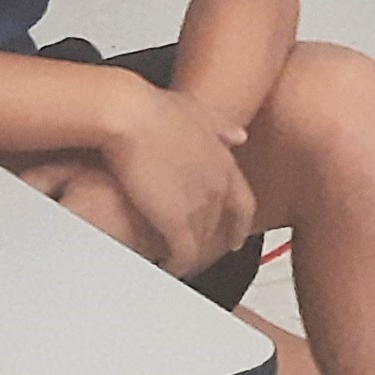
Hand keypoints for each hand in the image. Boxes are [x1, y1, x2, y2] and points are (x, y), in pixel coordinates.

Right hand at [96, 82, 255, 277]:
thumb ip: (220, 126)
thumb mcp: (197, 109)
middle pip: (220, 226)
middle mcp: (218, 185)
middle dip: (209, 241)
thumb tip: (239, 136)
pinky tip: (165, 267)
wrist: (130, 115)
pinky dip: (177, 265)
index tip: (236, 237)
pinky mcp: (176, 221)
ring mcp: (199, 205)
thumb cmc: (154, 107)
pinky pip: (183, 254)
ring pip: (202, 243)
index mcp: (224, 161)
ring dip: (190, 254)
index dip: (239, 224)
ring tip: (174, 260)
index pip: (243, 204)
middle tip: (195, 251)